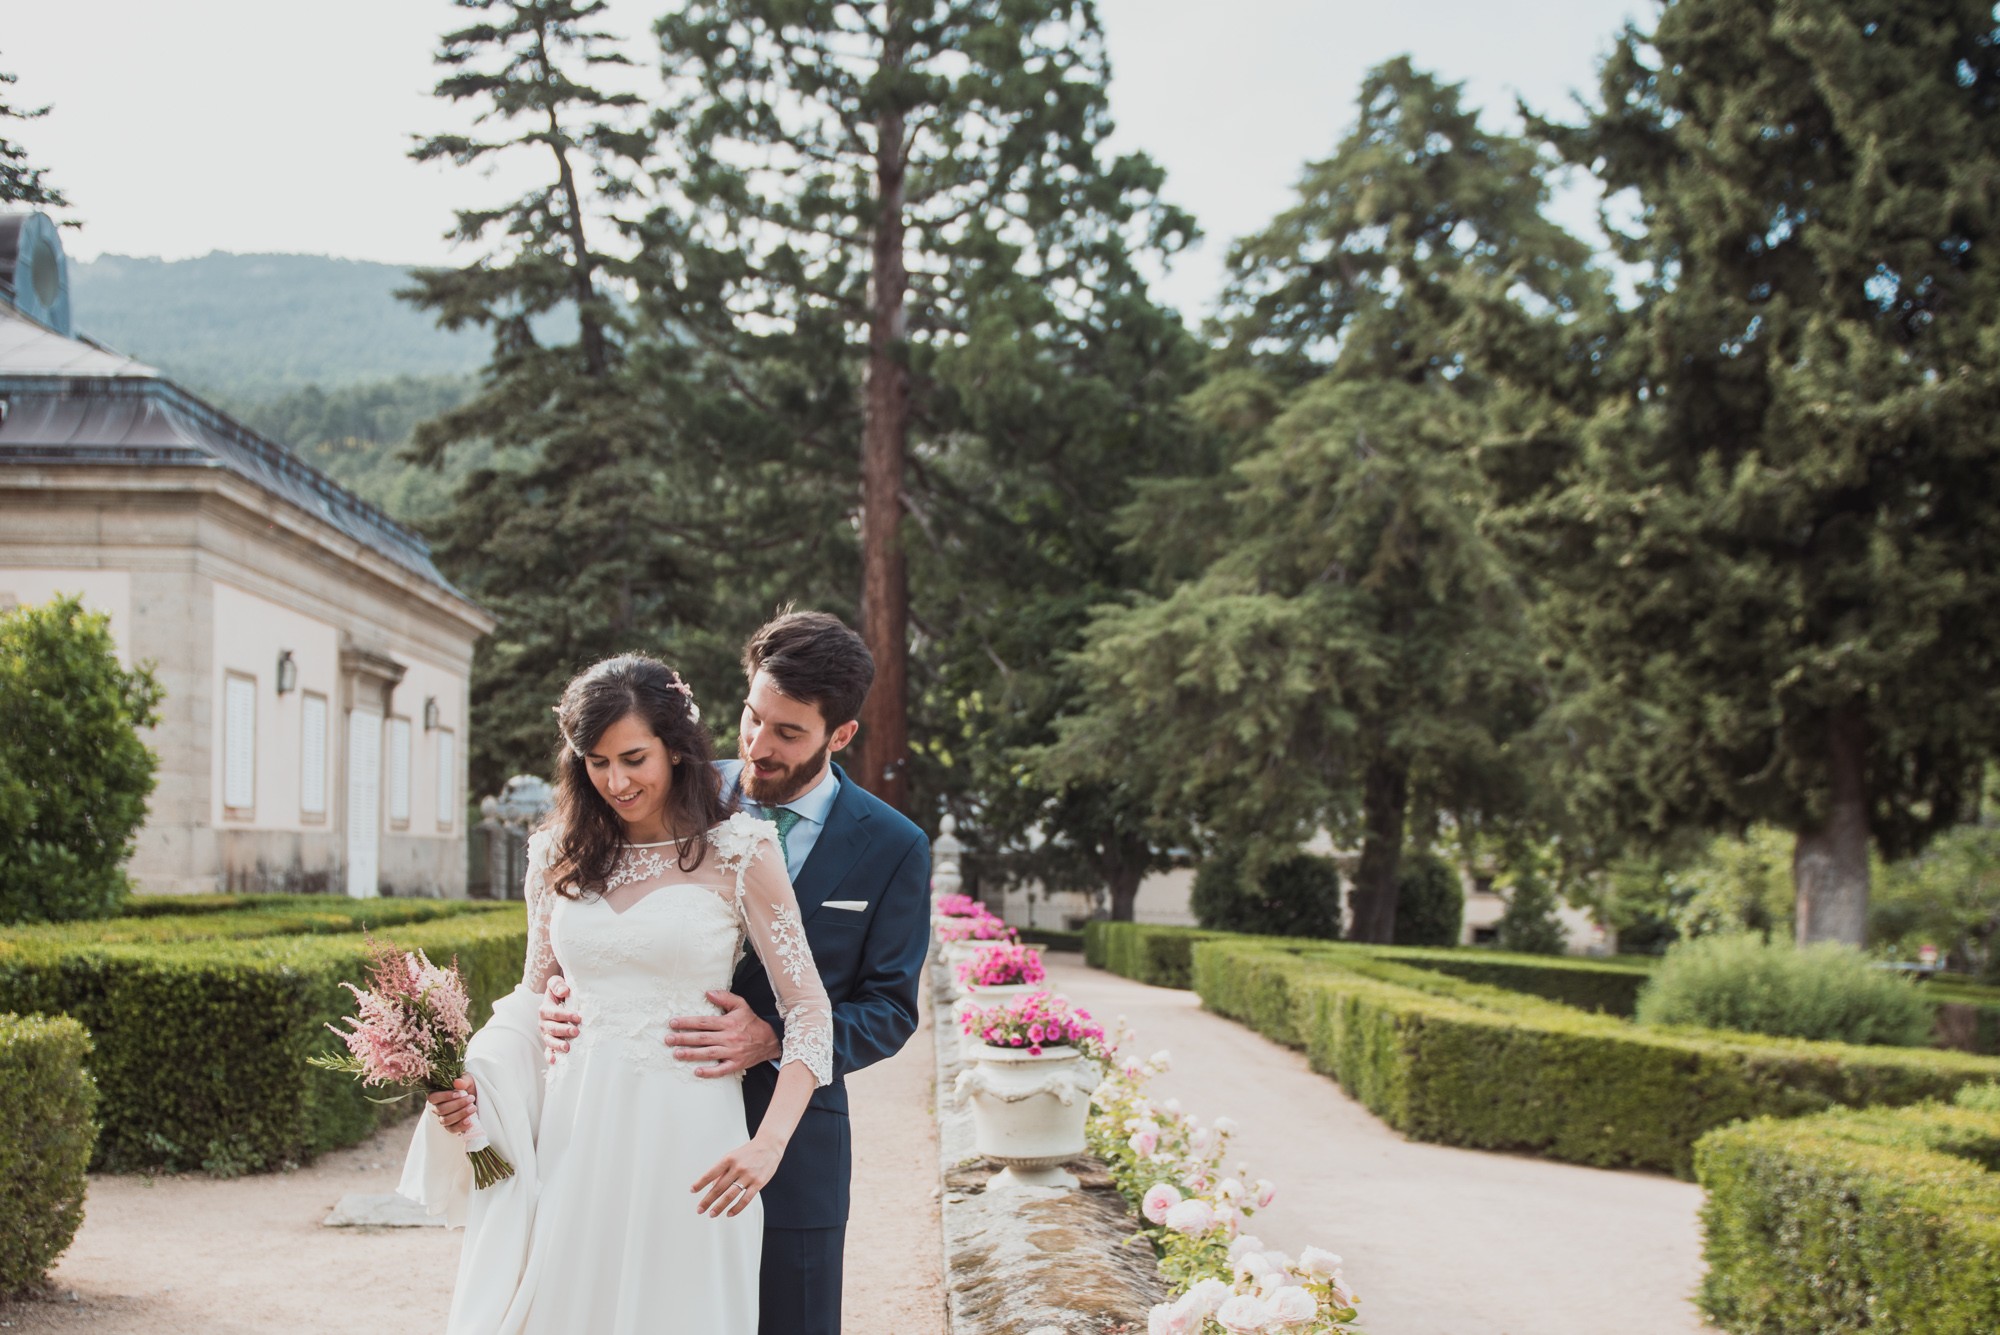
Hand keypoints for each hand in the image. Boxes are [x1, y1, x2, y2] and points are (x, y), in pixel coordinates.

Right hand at [427, 1076, 477, 1132]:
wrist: (474, 1098)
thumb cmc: (467, 1087)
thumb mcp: (467, 1080)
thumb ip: (463, 1081)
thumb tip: (457, 1082)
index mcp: (436, 1095)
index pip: (433, 1098)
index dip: (445, 1096)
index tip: (459, 1094)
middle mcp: (436, 1108)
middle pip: (441, 1110)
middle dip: (458, 1104)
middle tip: (471, 1098)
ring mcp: (442, 1118)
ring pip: (446, 1120)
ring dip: (460, 1114)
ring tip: (473, 1108)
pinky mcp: (450, 1127)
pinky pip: (452, 1129)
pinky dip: (461, 1126)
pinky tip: (470, 1121)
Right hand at [540, 974, 579, 1064]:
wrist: (559, 997)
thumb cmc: (560, 990)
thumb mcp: (557, 983)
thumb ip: (558, 984)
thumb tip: (564, 991)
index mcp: (545, 1008)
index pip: (553, 1013)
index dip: (565, 1015)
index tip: (578, 1017)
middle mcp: (544, 1022)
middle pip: (551, 1028)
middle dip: (564, 1031)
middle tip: (576, 1032)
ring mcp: (546, 1033)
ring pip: (550, 1040)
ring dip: (558, 1045)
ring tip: (567, 1048)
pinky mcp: (550, 1041)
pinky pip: (548, 1050)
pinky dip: (550, 1056)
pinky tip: (554, 1061)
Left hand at [664, 990, 780, 1076]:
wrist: (770, 1040)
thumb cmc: (752, 1022)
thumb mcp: (741, 1005)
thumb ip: (724, 997)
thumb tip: (708, 993)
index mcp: (728, 1022)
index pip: (703, 1022)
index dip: (687, 1022)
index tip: (673, 1023)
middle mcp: (728, 1037)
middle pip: (702, 1038)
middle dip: (683, 1038)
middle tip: (668, 1039)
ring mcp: (732, 1052)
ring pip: (708, 1053)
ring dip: (691, 1054)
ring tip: (676, 1053)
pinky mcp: (736, 1064)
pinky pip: (721, 1070)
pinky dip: (709, 1072)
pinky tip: (697, 1072)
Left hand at [690, 1135, 783, 1217]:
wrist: (769, 1145)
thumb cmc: (748, 1152)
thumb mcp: (733, 1156)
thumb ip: (722, 1171)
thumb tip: (712, 1187)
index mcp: (728, 1159)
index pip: (710, 1174)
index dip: (700, 1183)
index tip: (692, 1191)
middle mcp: (737, 1167)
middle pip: (718, 1188)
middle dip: (707, 1200)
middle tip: (699, 1209)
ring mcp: (748, 1176)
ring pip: (730, 1195)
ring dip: (719, 1206)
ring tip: (711, 1214)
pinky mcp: (758, 1183)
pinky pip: (745, 1199)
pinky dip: (736, 1208)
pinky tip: (729, 1213)